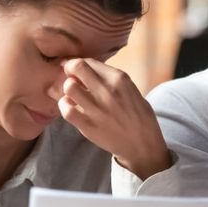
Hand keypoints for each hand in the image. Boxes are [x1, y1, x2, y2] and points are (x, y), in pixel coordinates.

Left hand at [57, 58, 170, 179]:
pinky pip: (66, 110)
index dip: (79, 63)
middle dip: (69, 69)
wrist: (142, 144)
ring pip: (69, 87)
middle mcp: (108, 91)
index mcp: (120, 80)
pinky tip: (71, 106)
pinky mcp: (88, 126)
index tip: (75, 68)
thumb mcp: (132, 91)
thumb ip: (112, 79)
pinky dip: (65, 105)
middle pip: (77, 68)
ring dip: (68, 88)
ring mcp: (97, 109)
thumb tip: (88, 70)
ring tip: (73, 93)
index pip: (89, 62)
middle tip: (70, 76)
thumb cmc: (139, 116)